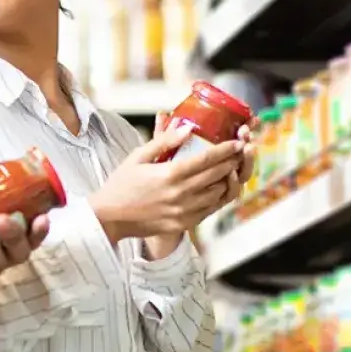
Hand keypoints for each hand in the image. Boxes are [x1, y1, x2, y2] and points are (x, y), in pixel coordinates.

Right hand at [88, 122, 245, 244]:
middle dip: (232, 161)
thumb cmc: (122, 183)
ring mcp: (184, 211)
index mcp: (170, 174)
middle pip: (217, 175)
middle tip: (240, 151)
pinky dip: (217, 197)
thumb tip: (188, 128)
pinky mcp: (183, 224)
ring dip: (227, 179)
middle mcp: (181, 194)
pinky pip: (209, 209)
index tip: (237, 141)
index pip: (207, 159)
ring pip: (217, 194)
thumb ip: (164, 141)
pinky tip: (218, 187)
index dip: (226, 149)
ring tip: (231, 168)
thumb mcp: (138, 156)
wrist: (110, 217)